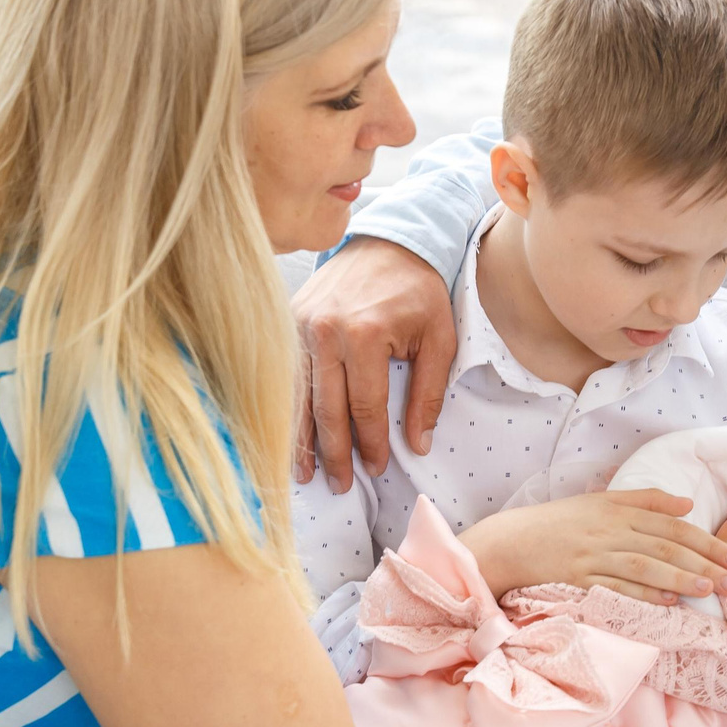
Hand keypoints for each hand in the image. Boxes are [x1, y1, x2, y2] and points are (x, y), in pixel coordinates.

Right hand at [293, 239, 457, 492]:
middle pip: (327, 409)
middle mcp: (325, 331)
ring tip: (308, 475)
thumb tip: (418, 444)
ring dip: (303, 440)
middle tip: (341, 486)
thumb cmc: (418, 290)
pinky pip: (288, 376)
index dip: (370, 443)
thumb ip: (429, 393)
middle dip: (335, 453)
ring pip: (300, 397)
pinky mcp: (288, 320)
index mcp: (365, 335)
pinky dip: (289, 409)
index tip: (376, 469)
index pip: (365, 407)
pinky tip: (291, 436)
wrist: (388, 241)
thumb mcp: (439, 338)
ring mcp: (300, 325)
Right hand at [460, 490, 726, 603]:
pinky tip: (667, 601)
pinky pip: (616, 587)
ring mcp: (593, 556)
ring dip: (678, 577)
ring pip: (644, 565)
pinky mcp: (578, 579)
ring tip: (708, 588)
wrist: (512, 541)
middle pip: (664, 545)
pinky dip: (643, 593)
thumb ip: (646, 500)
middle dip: (702, 561)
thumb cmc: (560, 522)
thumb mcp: (601, 501)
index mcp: (617, 510)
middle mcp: (609, 531)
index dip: (705, 541)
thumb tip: (688, 503)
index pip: (671, 526)